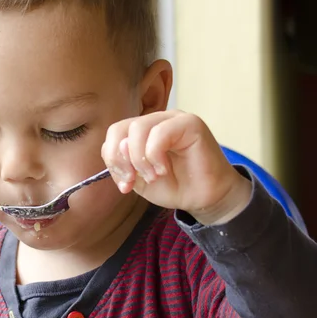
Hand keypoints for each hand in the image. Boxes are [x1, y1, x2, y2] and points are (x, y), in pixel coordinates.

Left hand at [102, 110, 251, 224]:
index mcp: (142, 132)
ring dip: (140, 159)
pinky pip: (160, 133)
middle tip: (133, 180)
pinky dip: (155, 155)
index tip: (124, 184)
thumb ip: (123, 164)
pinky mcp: (190, 123)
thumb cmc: (174, 186)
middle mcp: (156, 121)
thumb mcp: (138, 180)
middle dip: (121, 160)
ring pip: (138, 128)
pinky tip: (163, 170)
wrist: (204, 198)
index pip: (114, 134)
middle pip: (121, 129)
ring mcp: (173, 119)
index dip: (112, 159)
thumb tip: (119, 145)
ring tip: (153, 176)